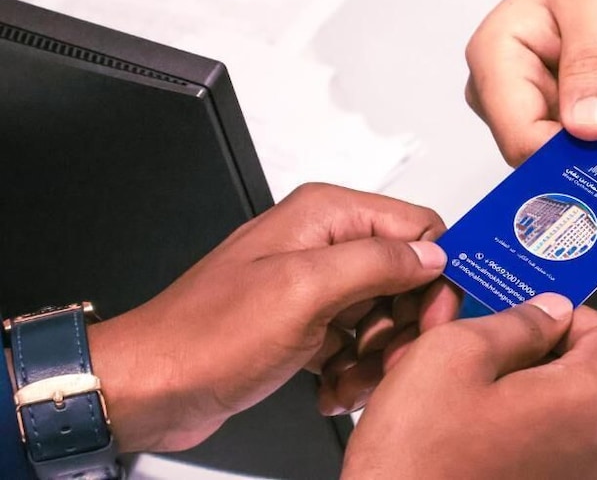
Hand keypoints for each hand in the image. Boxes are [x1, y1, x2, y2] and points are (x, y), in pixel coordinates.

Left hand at [86, 183, 458, 451]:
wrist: (153, 385)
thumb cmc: (207, 335)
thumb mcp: (303, 291)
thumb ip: (376, 263)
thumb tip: (433, 255)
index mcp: (326, 216)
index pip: (419, 230)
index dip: (436, 277)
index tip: (431, 323)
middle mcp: (324, 243)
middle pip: (407, 278)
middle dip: (405, 328)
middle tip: (387, 362)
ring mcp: (315, 285)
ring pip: (386, 317)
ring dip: (376, 358)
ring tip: (347, 381)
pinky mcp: (307, 322)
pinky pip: (357, 343)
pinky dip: (352, 371)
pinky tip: (330, 389)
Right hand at [343, 296, 596, 478]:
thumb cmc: (416, 454)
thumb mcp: (453, 354)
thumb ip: (516, 323)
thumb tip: (551, 311)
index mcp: (586, 404)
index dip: (574, 316)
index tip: (532, 316)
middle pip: (586, 380)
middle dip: (535, 359)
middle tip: (477, 355)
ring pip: (559, 419)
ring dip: (519, 400)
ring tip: (459, 399)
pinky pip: (546, 456)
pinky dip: (514, 438)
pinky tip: (465, 438)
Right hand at [465, 0, 596, 164]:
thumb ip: (589, 68)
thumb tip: (585, 129)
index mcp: (494, 61)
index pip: (520, 136)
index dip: (571, 155)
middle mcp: (504, 93)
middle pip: (543, 158)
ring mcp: (531, 108)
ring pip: (571, 164)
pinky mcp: (561, 119)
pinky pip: (590, 154)